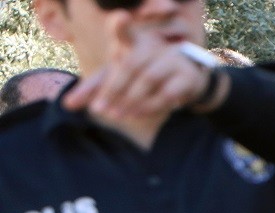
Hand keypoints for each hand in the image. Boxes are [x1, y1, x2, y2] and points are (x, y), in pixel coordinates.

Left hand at [63, 16, 217, 121]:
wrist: (187, 81)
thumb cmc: (145, 75)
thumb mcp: (119, 79)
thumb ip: (96, 89)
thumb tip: (67, 104)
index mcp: (135, 42)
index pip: (125, 32)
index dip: (121, 25)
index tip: (122, 16)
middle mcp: (155, 47)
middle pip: (130, 65)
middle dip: (114, 89)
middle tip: (100, 110)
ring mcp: (173, 60)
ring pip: (149, 79)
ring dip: (131, 99)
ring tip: (117, 115)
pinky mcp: (188, 77)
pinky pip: (167, 93)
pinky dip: (151, 106)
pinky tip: (138, 113)